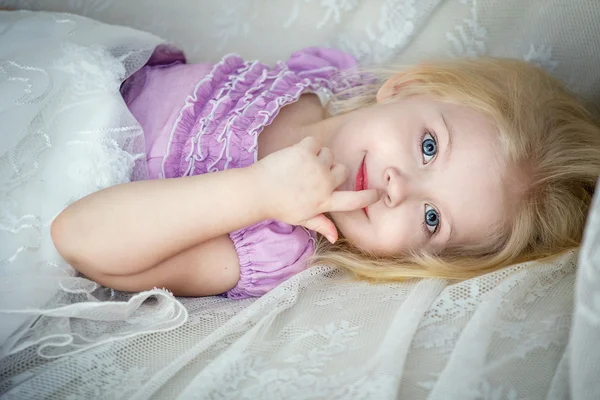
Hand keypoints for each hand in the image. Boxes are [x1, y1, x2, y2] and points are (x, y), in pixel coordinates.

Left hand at [253, 137, 379, 241]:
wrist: (257, 191)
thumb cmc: (279, 206)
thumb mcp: (302, 219)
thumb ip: (321, 225)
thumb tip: (336, 238)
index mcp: (325, 202)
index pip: (354, 201)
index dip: (369, 197)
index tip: (378, 193)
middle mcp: (324, 184)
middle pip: (343, 171)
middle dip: (333, 170)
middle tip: (316, 174)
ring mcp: (315, 166)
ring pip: (329, 154)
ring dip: (320, 157)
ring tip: (304, 165)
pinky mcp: (304, 151)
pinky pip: (315, 142)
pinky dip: (308, 146)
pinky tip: (297, 154)